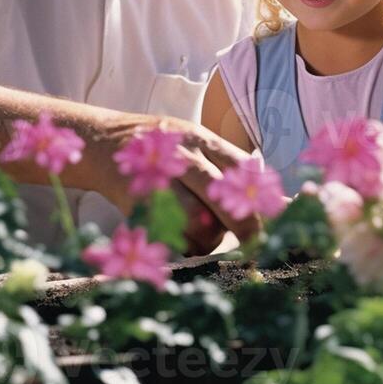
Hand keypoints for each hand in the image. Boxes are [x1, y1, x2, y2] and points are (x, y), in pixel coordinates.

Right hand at [95, 113, 260, 245]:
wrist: (103, 143)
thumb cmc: (161, 146)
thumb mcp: (195, 138)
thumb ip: (229, 162)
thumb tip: (274, 190)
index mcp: (203, 141)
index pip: (244, 171)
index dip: (265, 198)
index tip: (279, 217)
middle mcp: (184, 159)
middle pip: (224, 200)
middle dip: (245, 226)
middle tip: (255, 241)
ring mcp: (161, 184)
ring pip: (199, 224)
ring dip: (209, 238)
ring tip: (205, 234)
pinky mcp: (141, 207)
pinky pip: (172, 237)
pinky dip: (183, 245)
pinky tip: (182, 237)